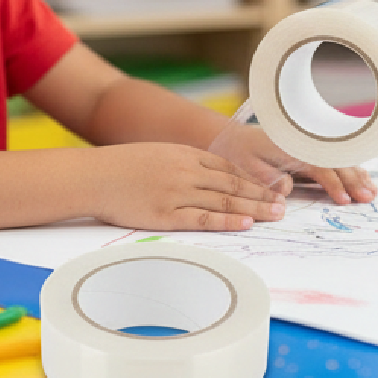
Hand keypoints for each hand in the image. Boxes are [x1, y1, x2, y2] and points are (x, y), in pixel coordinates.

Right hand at [92, 142, 286, 230]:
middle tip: (284, 204)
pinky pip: (204, 218)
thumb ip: (186, 164)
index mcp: (187, 154)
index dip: (254, 179)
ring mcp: (178, 192)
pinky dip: (228, 220)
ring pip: (225, 200)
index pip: (230, 168)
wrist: (94, 176)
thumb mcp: (160, 155)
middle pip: (234, 183)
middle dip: (262, 194)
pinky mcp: (166, 214)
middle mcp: (187, 171)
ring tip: (276, 215)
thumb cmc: (123, 167)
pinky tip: (246, 222)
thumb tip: (210, 178)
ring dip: (254, 207)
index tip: (272, 187)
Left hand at [209, 123, 376, 204]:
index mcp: (292, 148)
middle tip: (367, 198)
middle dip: (354, 180)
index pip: (320, 167)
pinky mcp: (312, 152)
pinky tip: (364, 179)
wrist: (235, 138)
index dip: (334, 184)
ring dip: (357, 175)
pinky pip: (337, 159)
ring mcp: (311, 147)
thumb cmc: (241, 153)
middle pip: (336, 162)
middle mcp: (305, 146)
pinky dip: (352, 169)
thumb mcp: (247, 166)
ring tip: (371, 192)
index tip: (344, 200)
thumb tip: (287, 189)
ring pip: (340, 160)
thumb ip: (267, 178)